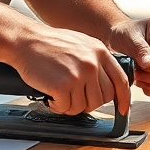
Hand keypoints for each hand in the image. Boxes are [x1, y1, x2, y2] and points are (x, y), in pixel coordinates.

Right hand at [14, 26, 131, 115]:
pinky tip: (51, 96)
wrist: (26, 40)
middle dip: (89, 103)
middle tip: (75, 97)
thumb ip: (97, 60)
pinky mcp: (63, 85)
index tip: (123, 110)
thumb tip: (107, 83)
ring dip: (71, 105)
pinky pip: (66, 108)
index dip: (123, 99)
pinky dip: (58, 106)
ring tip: (60, 94)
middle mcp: (92, 64)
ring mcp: (78, 75)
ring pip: (84, 106)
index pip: (121, 81)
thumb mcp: (82, 44)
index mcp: (100, 52)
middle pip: (103, 98)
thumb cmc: (49, 43)